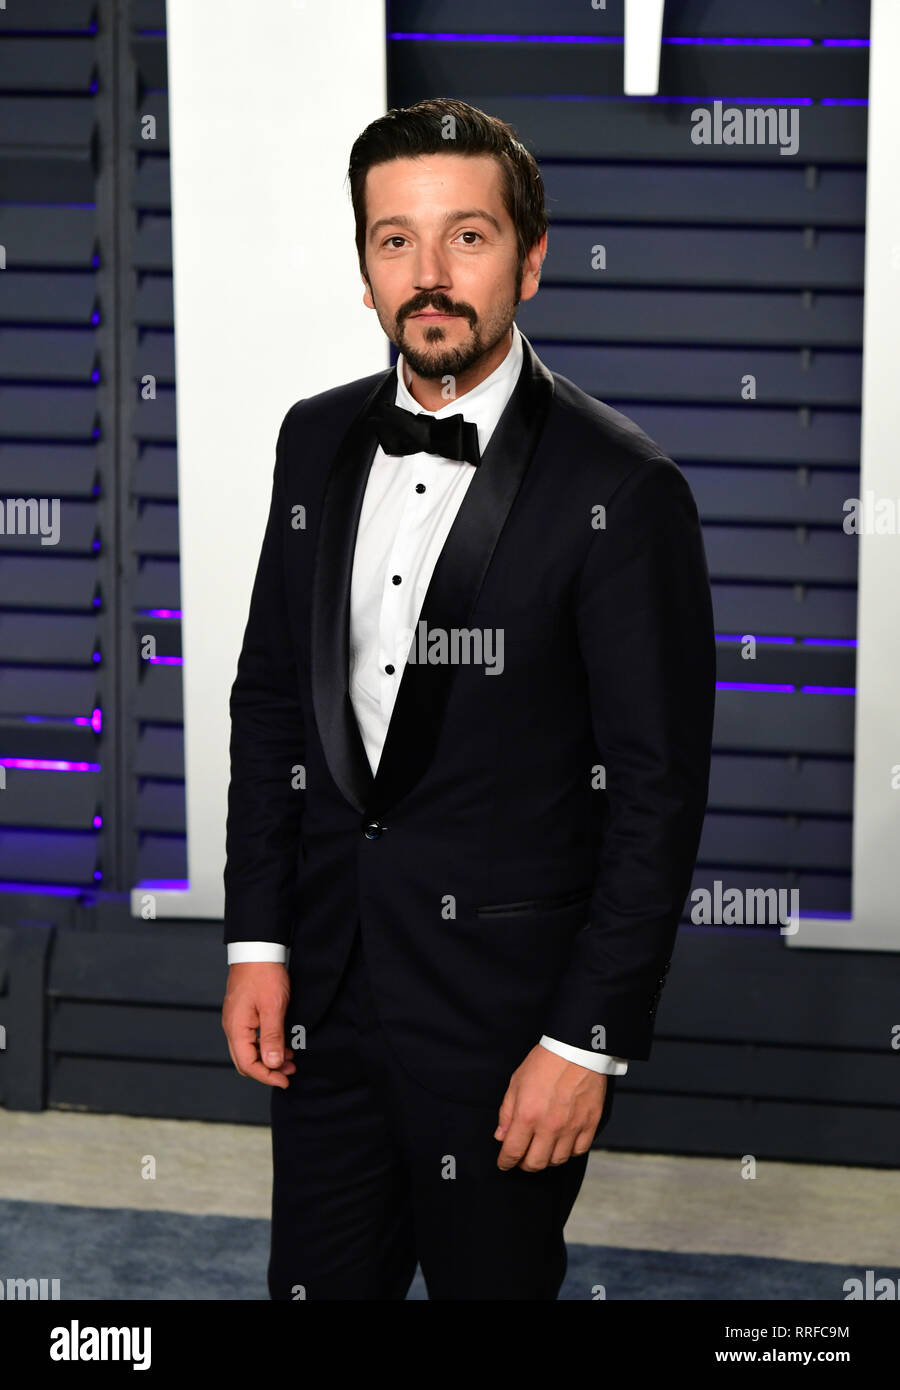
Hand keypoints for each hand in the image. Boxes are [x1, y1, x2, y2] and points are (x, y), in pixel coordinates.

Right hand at [222, 962, 295, 1087]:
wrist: (257, 949)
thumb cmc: (264, 975)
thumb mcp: (273, 1007)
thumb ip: (271, 1037)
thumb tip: (271, 1064)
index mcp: (236, 1028)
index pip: (248, 1064)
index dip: (266, 1076)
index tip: (285, 1080)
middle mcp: (233, 1027)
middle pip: (246, 1061)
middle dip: (268, 1070)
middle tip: (290, 1072)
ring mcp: (237, 1020)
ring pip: (250, 1050)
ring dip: (269, 1058)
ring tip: (291, 1059)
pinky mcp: (244, 1014)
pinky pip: (252, 1038)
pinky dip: (266, 1045)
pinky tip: (282, 1043)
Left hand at [495, 1044, 607, 1170]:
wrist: (576, 1049)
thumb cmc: (545, 1062)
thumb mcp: (516, 1082)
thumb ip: (506, 1112)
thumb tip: (501, 1135)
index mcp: (527, 1115)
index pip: (512, 1151)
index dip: (505, 1162)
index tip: (504, 1163)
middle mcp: (549, 1126)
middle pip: (535, 1163)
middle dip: (524, 1164)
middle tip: (522, 1157)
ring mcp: (571, 1127)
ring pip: (557, 1160)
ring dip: (546, 1159)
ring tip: (542, 1149)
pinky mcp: (589, 1124)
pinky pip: (578, 1151)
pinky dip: (568, 1151)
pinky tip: (562, 1142)